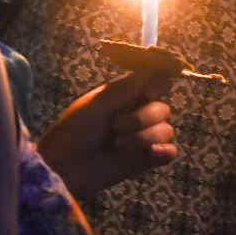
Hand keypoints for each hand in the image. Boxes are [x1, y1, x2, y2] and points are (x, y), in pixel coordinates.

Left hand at [38, 71, 176, 197]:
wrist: (65, 166)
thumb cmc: (74, 130)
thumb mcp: (99, 103)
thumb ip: (128, 87)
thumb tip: (155, 67)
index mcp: (127, 95)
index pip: (156, 82)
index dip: (157, 85)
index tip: (146, 93)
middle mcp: (138, 113)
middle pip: (163, 107)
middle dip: (142, 118)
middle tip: (115, 126)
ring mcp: (144, 137)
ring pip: (166, 130)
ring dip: (143, 137)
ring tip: (118, 144)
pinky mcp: (147, 159)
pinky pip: (170, 151)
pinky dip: (163, 151)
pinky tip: (149, 153)